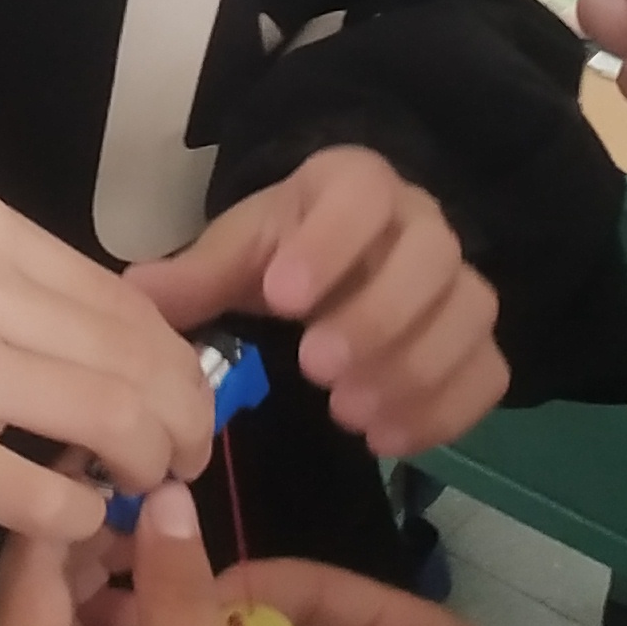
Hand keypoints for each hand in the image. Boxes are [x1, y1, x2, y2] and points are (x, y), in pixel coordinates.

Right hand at [0, 190, 209, 540]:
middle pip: (134, 356)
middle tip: (186, 457)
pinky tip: (76, 521)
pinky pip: (46, 493)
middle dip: (182, 416)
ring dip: (149, 464)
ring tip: (144, 487)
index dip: (174, 359)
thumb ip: (18, 291)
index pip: (125, 297)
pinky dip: (83, 516)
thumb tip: (123, 351)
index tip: (183, 400)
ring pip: (111, 418)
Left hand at [131, 145, 503, 457]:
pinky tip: (388, 440)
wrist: (336, 269)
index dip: (329, 243)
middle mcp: (422, 224)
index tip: (280, 297)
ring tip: (347, 414)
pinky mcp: (478, 341)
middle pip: (431, 257)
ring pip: (469, 313)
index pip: (361, 194)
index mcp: (356, 185)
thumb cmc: (284, 254)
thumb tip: (137, 298)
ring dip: (413, 369)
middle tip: (315, 370)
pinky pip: (489, 372)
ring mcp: (459, 282)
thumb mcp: (238, 253)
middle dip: (377, 317)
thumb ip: (197, 276)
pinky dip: (446, 410)